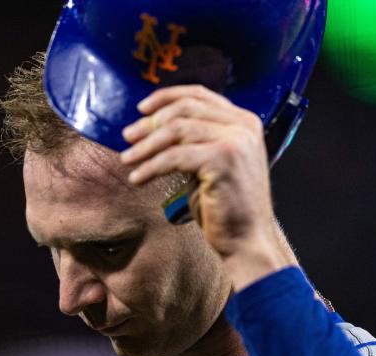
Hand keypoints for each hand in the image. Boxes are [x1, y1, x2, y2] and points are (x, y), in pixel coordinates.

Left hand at [120, 85, 293, 287]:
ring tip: (128, 159)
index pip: (199, 94)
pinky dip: (151, 166)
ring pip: (177, 130)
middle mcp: (243, 126)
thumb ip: (196, 141)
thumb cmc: (226, 207)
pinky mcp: (224, 161)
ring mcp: (236, 141)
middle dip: (151, 122)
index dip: (166, 97)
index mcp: (244, 122)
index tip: (141, 110)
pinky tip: (138, 178)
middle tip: (128, 137)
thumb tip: (154, 126)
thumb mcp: (212, 163)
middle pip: (185, 109)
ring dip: (146, 145)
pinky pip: (175, 156)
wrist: (248, 241)